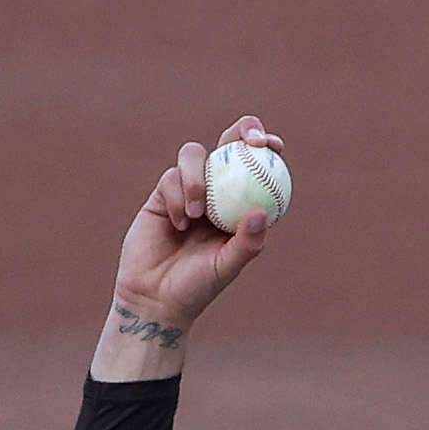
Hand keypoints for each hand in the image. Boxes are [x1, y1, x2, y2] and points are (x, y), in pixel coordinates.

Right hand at [91, 118, 283, 382]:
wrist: (155, 298)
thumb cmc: (197, 288)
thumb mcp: (227, 267)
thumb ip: (245, 243)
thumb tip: (261, 213)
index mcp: (239, 206)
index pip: (257, 168)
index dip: (266, 148)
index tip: (273, 146)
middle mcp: (216, 192)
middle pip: (229, 145)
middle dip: (241, 131)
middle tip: (248, 140)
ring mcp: (188, 190)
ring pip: (194, 154)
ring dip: (197, 178)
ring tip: (197, 214)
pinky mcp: (162, 194)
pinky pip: (171, 177)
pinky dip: (177, 197)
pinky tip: (179, 225)